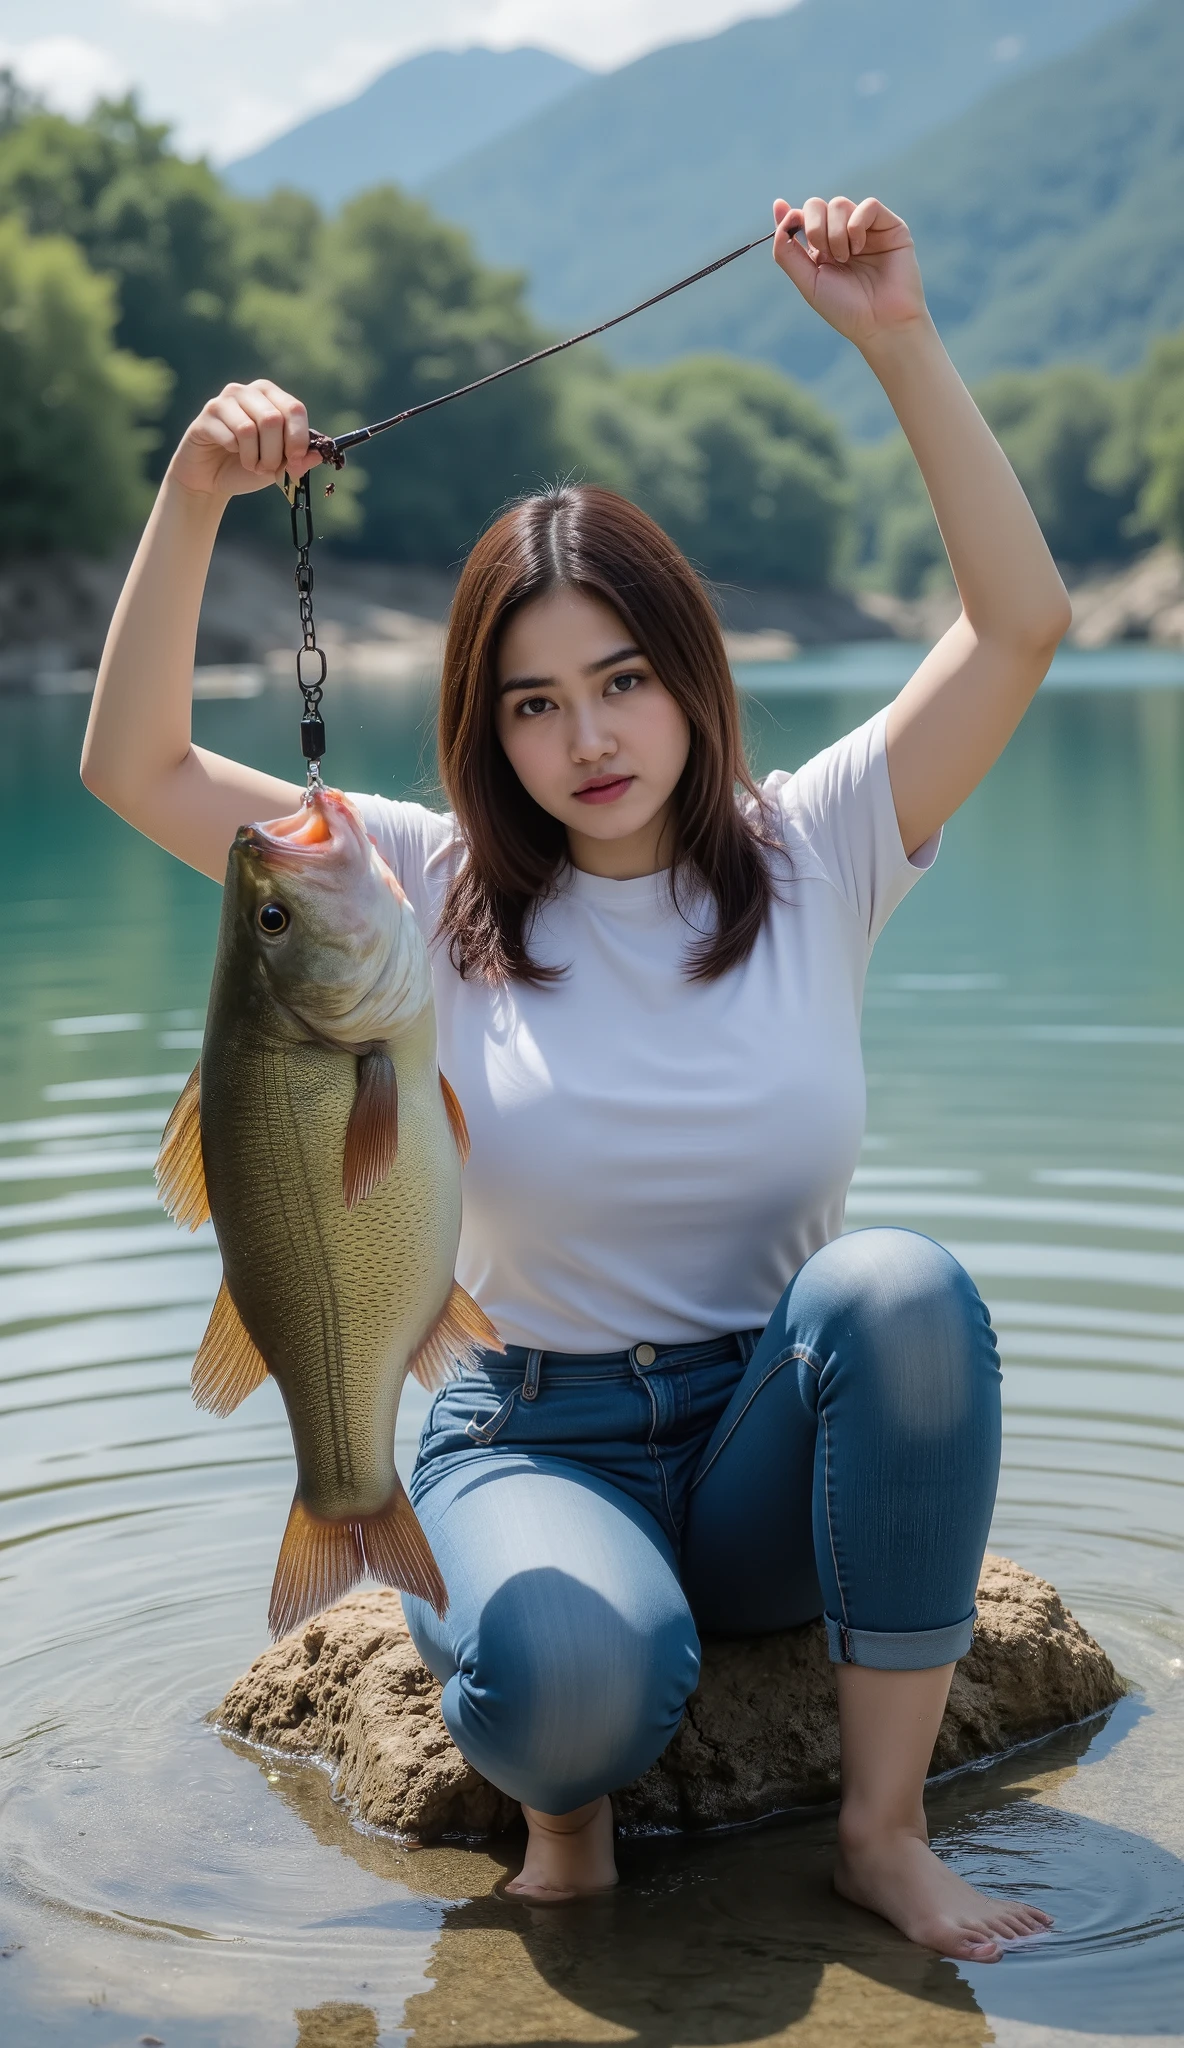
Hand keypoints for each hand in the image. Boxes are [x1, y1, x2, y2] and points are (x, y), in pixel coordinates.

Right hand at [166, 379, 319, 498]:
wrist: (212, 479)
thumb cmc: (248, 467)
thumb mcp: (279, 466)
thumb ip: (299, 459)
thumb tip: (317, 455)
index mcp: (271, 396)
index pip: (294, 408)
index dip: (299, 438)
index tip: (296, 461)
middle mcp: (248, 391)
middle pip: (272, 419)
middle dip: (274, 453)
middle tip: (266, 468)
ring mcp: (225, 400)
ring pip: (250, 429)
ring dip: (254, 457)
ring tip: (250, 464)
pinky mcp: (207, 415)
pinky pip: (230, 437)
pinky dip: (236, 454)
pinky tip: (230, 453)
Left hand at [772, 196, 926, 351]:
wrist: (882, 323)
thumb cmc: (846, 309)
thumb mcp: (809, 283)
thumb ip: (787, 252)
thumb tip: (780, 211)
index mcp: (821, 251)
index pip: (800, 220)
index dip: (788, 214)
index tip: (781, 208)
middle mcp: (841, 236)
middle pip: (815, 206)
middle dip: (814, 228)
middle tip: (826, 254)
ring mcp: (865, 229)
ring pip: (839, 204)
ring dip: (836, 232)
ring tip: (846, 258)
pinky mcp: (889, 225)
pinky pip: (868, 205)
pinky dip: (857, 223)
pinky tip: (859, 247)